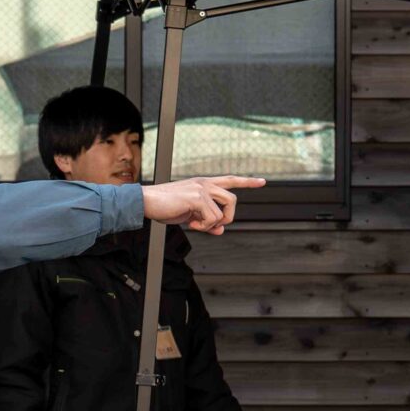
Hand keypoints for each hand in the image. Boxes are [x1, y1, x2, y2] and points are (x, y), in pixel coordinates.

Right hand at [142, 175, 264, 234]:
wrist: (147, 202)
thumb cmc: (165, 207)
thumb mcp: (190, 216)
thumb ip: (207, 222)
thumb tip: (221, 230)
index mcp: (204, 184)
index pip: (230, 180)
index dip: (247, 182)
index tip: (262, 182)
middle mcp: (205, 183)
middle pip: (232, 200)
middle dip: (227, 217)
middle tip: (211, 226)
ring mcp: (202, 189)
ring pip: (223, 212)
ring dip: (212, 224)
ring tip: (196, 225)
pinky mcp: (197, 197)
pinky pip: (212, 218)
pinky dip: (204, 226)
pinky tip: (192, 224)